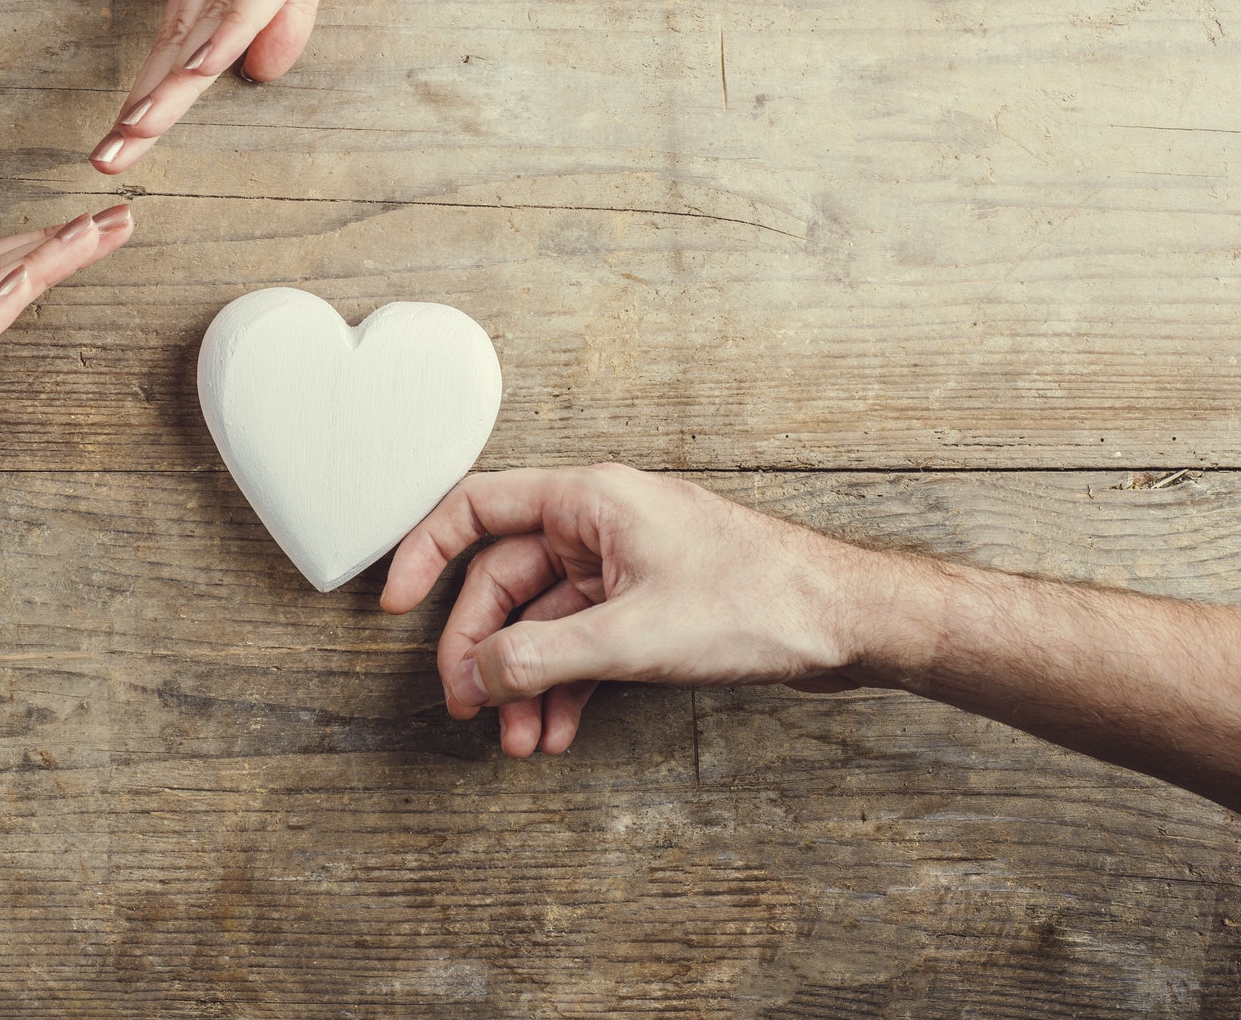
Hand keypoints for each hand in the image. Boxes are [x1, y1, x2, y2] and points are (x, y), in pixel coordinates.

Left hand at [89, 0, 434, 173]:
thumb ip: (290, 4)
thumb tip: (260, 70)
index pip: (180, 34)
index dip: (152, 96)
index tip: (120, 146)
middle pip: (179, 35)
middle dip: (144, 105)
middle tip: (105, 160)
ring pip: (208, 15)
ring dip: (169, 79)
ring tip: (134, 134)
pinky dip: (229, 23)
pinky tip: (202, 64)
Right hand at [381, 464, 877, 757]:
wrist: (846, 623)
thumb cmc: (762, 599)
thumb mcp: (633, 636)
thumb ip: (544, 656)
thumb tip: (482, 676)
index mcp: (590, 500)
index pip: (477, 508)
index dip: (425, 553)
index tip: (394, 602)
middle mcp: (601, 525)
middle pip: (504, 581)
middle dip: (484, 650)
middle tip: (468, 705)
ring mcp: (625, 568)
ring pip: (544, 624)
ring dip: (524, 683)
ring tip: (517, 740)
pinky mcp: (650, 608)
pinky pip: (582, 646)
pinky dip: (564, 689)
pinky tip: (556, 733)